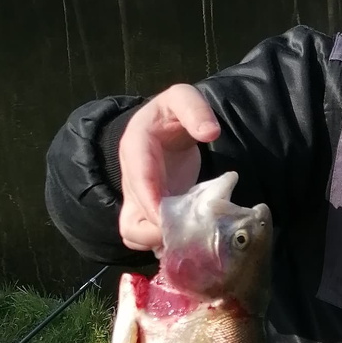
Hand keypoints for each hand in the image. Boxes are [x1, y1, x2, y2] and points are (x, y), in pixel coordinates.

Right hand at [117, 84, 219, 251]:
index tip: (167, 220)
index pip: (139, 178)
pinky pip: (144, 236)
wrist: (161, 126)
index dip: (150, 202)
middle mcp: (130, 177)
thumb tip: (210, 132)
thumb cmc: (171, 114)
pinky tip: (186, 243)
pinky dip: (160, 244)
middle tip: (189, 235)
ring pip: (131, 233)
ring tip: (187, 243)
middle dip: (156, 231)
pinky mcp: (147, 211)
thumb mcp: (181, 98)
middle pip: (132, 217)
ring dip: (155, 242)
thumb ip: (195, 109)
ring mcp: (136, 198)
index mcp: (135, 147)